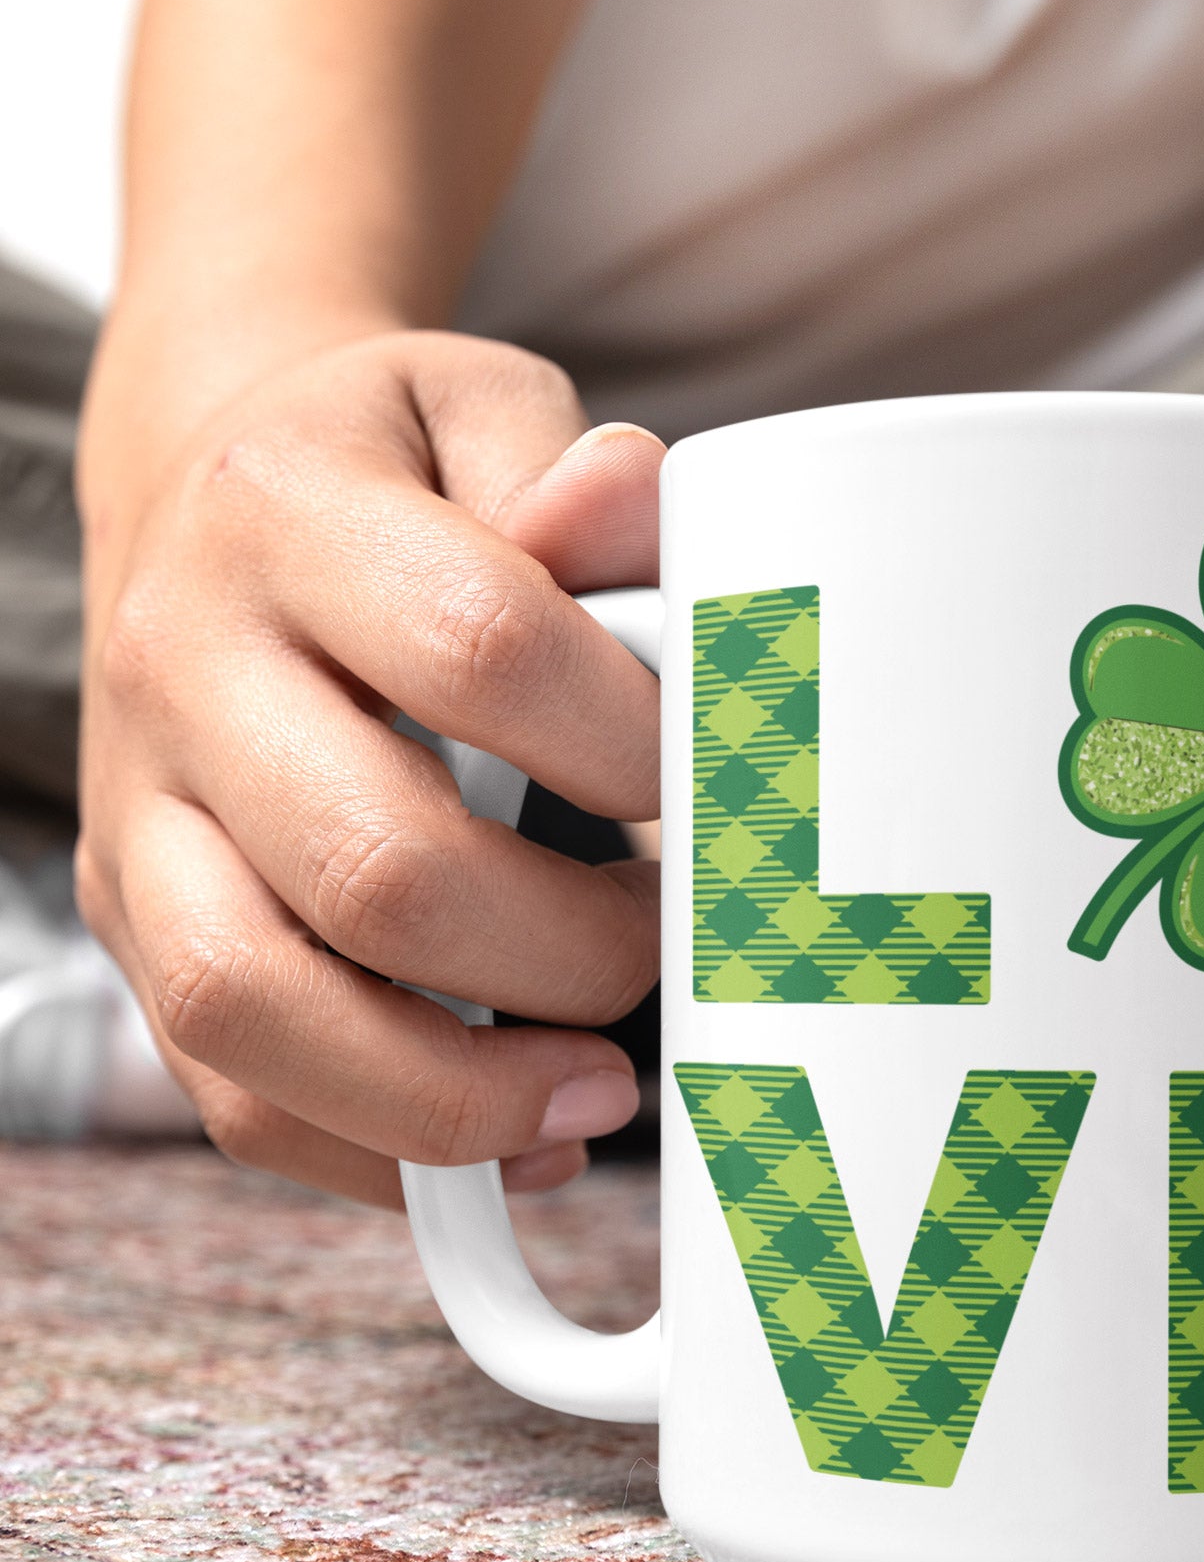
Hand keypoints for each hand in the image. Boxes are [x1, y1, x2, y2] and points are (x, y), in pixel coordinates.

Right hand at [77, 329, 662, 1209]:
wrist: (208, 501)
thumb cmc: (390, 472)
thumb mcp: (483, 409)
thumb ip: (571, 469)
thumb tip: (628, 509)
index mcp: (289, 515)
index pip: (478, 651)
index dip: (628, 748)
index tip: (712, 785)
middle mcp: (186, 671)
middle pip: (377, 869)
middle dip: (568, 948)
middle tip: (665, 939)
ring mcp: (141, 818)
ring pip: (258, 1011)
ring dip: (460, 1091)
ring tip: (598, 1088)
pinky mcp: (134, 923)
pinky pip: (231, 1093)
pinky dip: (384, 1152)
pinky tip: (515, 1139)